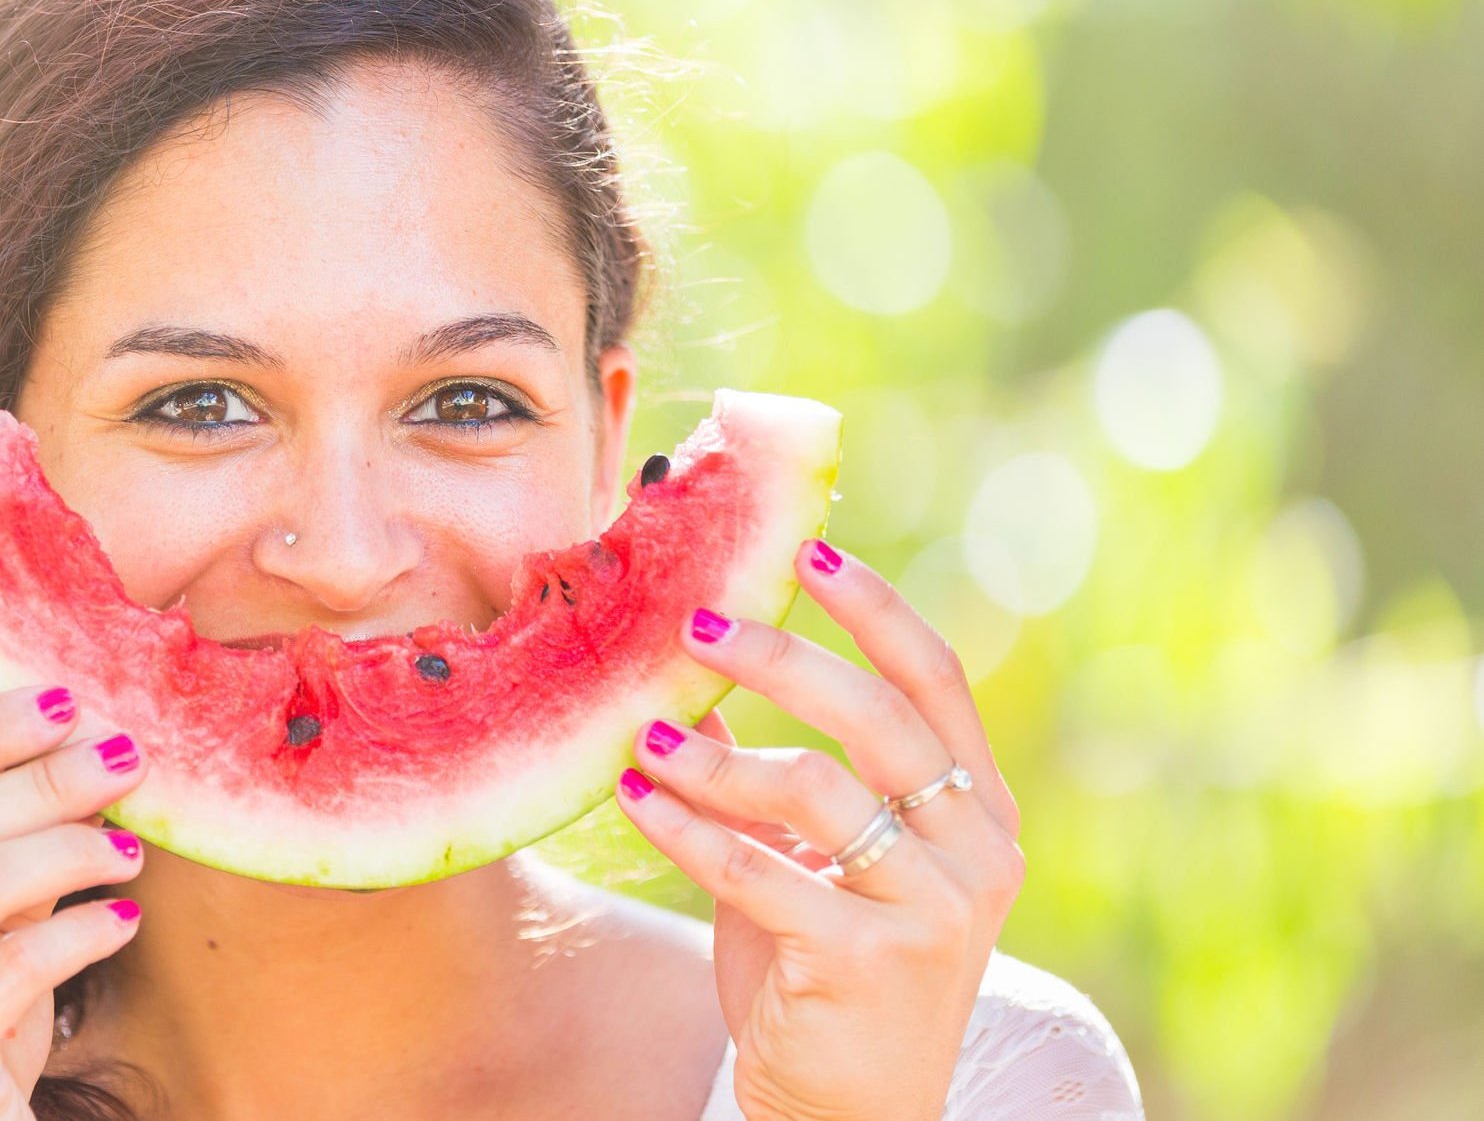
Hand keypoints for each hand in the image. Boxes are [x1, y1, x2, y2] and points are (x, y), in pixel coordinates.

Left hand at [612, 539, 1026, 1120]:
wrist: (847, 1109)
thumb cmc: (819, 969)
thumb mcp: (811, 859)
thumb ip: (778, 773)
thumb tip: (701, 672)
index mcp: (975, 811)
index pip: (935, 681)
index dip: (875, 607)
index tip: (807, 545)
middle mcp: (975, 851)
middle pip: (878, 716)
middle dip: (782, 658)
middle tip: (695, 626)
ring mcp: (934, 910)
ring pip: (813, 789)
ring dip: (712, 756)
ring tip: (641, 737)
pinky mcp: (872, 962)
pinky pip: (759, 869)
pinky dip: (686, 828)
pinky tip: (635, 798)